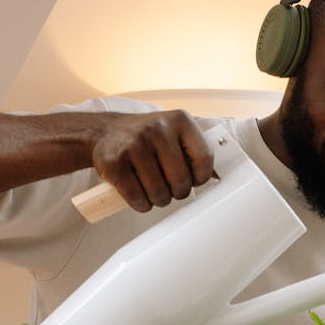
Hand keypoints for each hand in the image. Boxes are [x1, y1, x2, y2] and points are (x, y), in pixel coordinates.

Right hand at [90, 109, 214, 211]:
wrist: (105, 132)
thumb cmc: (147, 139)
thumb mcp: (174, 133)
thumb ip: (195, 151)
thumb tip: (219, 178)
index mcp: (180, 120)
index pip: (204, 159)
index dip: (200, 178)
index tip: (192, 179)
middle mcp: (157, 128)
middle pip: (181, 181)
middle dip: (177, 193)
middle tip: (170, 189)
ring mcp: (134, 145)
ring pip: (159, 193)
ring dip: (159, 200)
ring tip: (153, 190)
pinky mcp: (114, 163)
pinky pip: (137, 199)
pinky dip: (141, 204)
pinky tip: (139, 195)